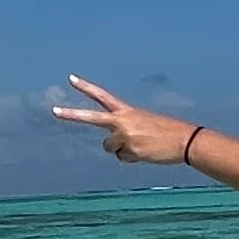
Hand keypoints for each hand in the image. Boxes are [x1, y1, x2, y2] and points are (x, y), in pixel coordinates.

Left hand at [52, 74, 196, 163]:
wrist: (184, 140)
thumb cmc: (166, 132)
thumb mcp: (144, 124)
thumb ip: (126, 130)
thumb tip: (115, 147)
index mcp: (127, 111)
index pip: (102, 96)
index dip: (86, 87)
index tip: (70, 79)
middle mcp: (122, 121)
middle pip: (91, 117)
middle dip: (71, 114)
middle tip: (53, 110)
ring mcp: (124, 136)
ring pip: (109, 148)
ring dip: (122, 150)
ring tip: (142, 146)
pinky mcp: (130, 150)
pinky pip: (123, 158)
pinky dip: (133, 158)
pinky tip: (146, 153)